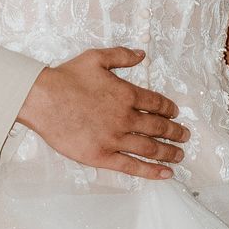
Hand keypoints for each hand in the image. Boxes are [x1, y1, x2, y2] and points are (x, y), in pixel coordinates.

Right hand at [19, 48, 187, 180]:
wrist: (43, 99)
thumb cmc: (66, 78)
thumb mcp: (96, 58)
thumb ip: (121, 56)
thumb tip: (142, 54)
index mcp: (126, 94)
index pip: (156, 103)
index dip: (169, 110)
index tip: (176, 114)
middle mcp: (126, 117)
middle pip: (158, 127)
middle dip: (175, 132)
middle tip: (185, 136)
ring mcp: (115, 138)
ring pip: (150, 148)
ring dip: (169, 152)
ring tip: (180, 155)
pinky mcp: (102, 156)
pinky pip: (133, 166)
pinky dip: (152, 171)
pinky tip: (166, 173)